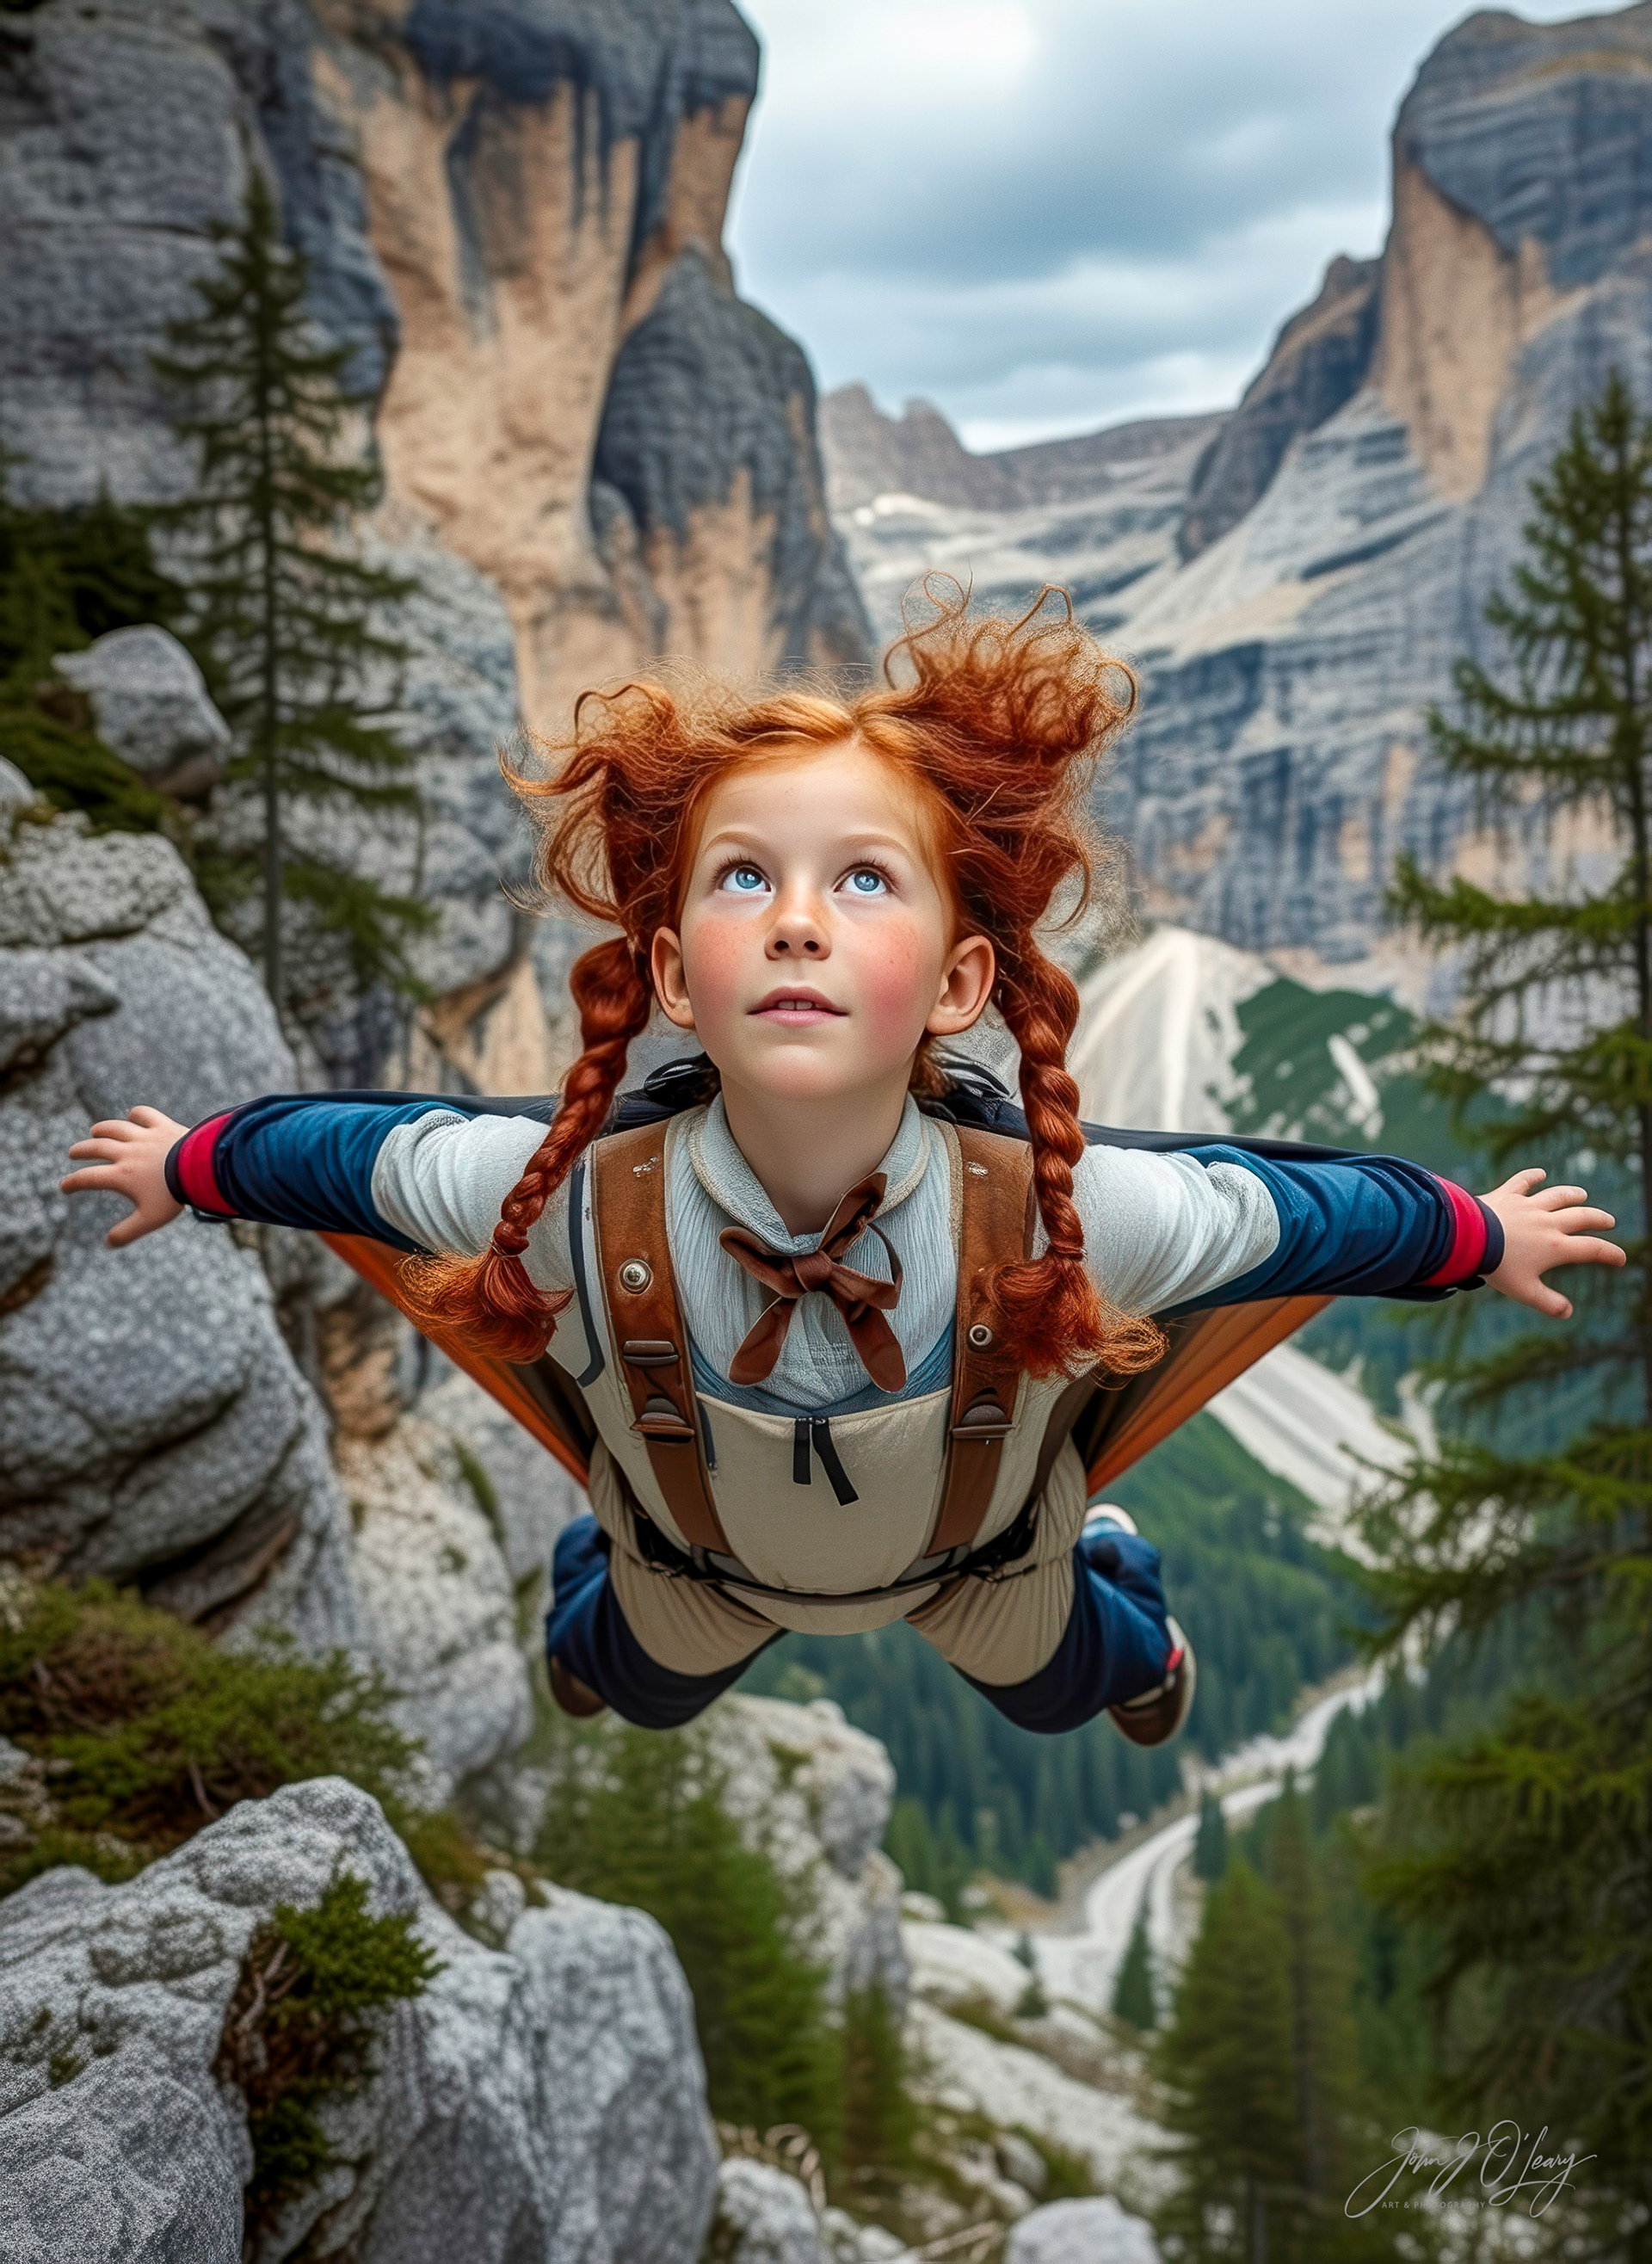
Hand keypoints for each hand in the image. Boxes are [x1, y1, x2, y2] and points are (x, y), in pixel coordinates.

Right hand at [61, 1107, 188, 1247]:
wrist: (200, 1169)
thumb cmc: (174, 1196)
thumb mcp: (149, 1219)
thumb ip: (127, 1232)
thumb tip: (108, 1243)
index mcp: (121, 1176)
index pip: (88, 1178)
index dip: (73, 1182)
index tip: (64, 1186)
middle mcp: (128, 1153)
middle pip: (97, 1148)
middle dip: (82, 1150)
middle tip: (73, 1152)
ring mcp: (145, 1137)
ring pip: (117, 1128)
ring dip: (103, 1129)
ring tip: (95, 1131)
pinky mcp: (163, 1126)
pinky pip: (146, 1115)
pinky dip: (138, 1114)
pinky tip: (134, 1115)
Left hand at [1482, 1168, 1625, 1317]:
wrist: (1469, 1239)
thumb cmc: (1497, 1266)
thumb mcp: (1524, 1291)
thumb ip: (1548, 1302)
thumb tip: (1567, 1313)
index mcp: (1555, 1247)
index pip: (1591, 1249)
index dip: (1610, 1254)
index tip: (1620, 1257)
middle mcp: (1546, 1223)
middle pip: (1580, 1217)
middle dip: (1598, 1219)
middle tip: (1609, 1221)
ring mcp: (1527, 1206)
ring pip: (1556, 1196)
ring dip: (1571, 1194)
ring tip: (1582, 1194)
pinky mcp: (1506, 1195)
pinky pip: (1522, 1182)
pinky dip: (1532, 1176)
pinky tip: (1539, 1173)